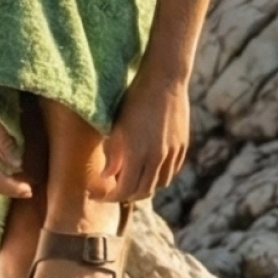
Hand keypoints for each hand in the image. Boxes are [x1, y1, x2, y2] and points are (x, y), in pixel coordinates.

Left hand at [91, 63, 191, 201]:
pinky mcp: (181, 147)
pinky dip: (158, 177)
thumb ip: (113, 155)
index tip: (96, 194)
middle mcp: (156, 157)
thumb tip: (107, 176)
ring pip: (159, 184)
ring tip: (130, 183)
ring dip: (144, 188)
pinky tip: (148, 171)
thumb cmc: (134, 100)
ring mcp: (172, 153)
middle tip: (111, 192)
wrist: (164, 81)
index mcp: (137, 153)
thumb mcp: (117, 126)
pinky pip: (171, 172)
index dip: (109, 197)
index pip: (124, 190)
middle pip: (143, 191)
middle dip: (125, 196)